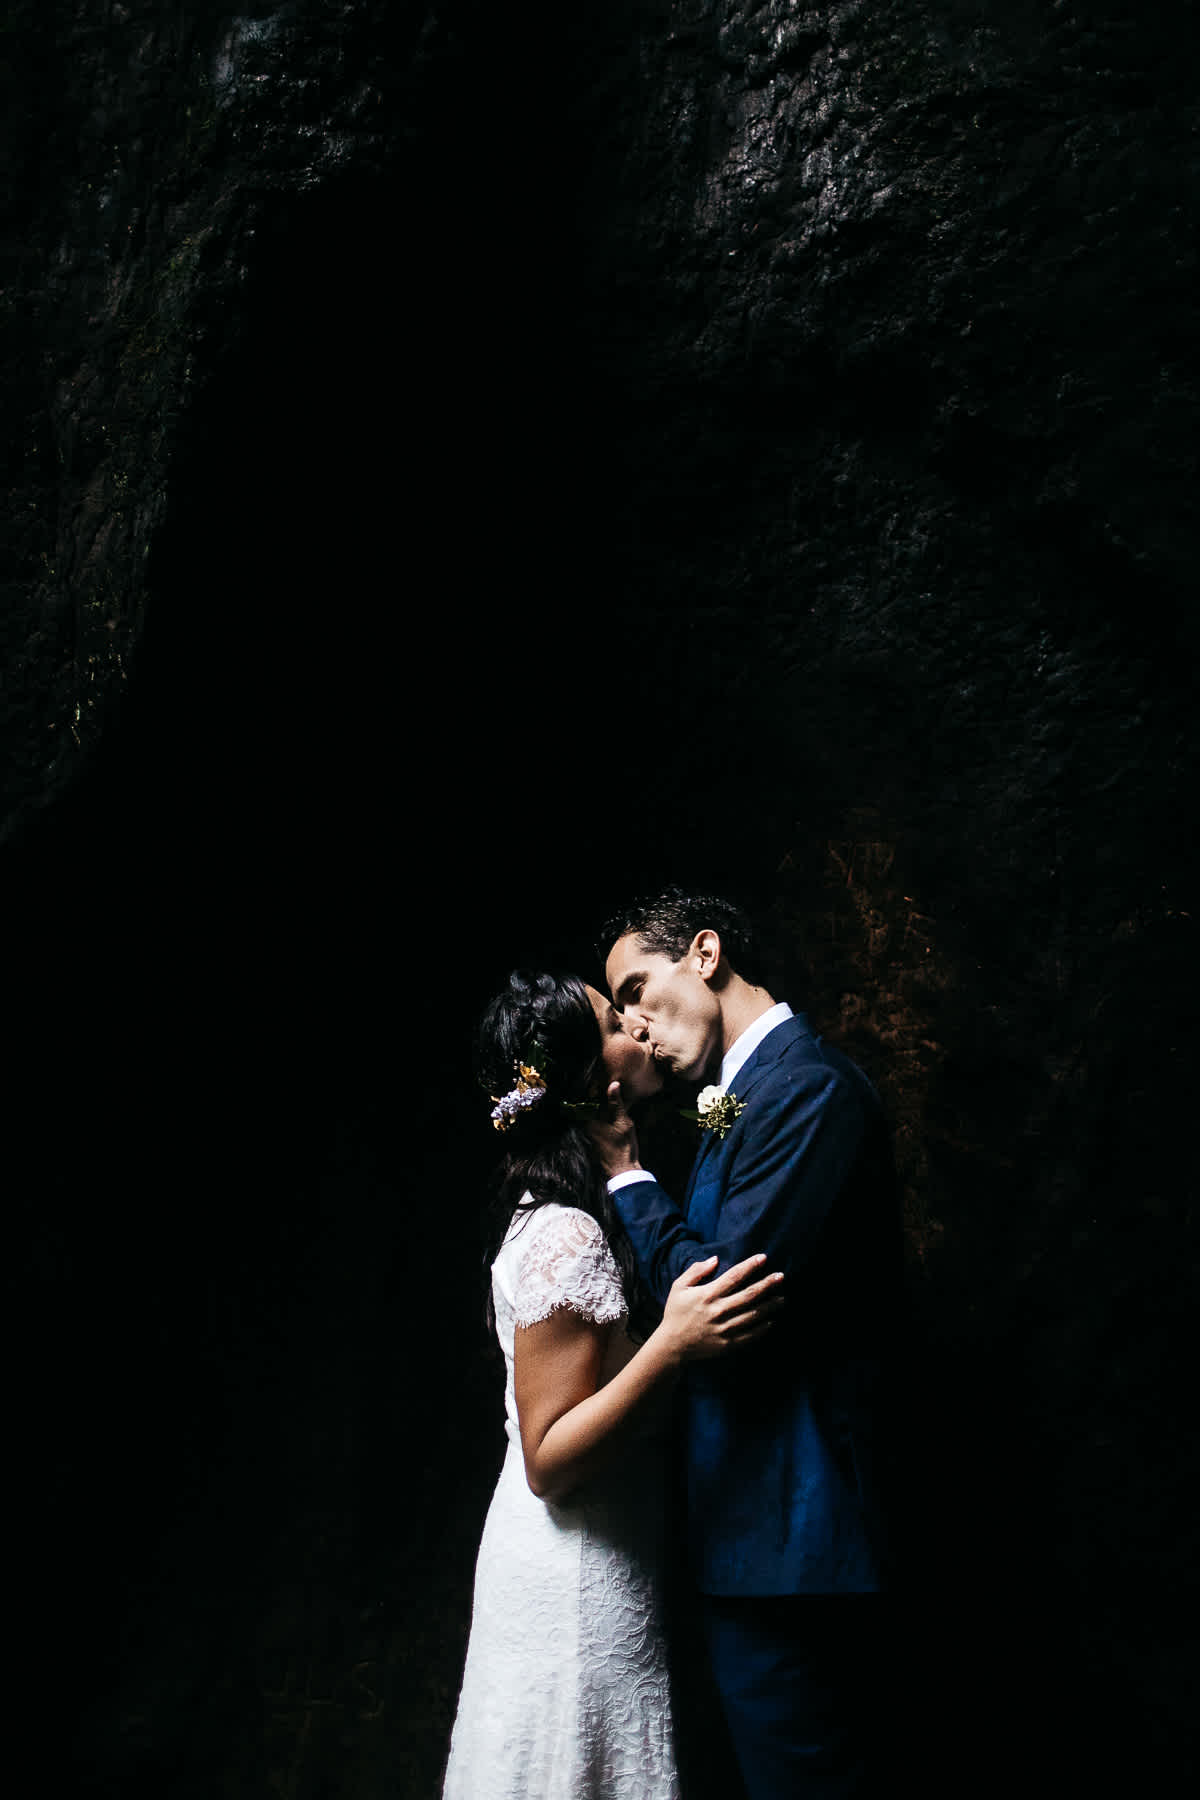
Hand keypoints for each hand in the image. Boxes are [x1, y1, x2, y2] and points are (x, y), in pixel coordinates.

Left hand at [586, 1079, 641, 1177]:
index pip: (587, 1098)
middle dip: (597, 1096)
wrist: (622, 1170)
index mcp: (589, 1120)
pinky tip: (612, 1114)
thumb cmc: (623, 1147)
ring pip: (592, 1114)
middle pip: (588, 1105)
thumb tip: (613, 1084)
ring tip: (611, 1097)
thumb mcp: (623, 1122)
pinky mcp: (594, 1139)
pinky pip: (595, 1122)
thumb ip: (616, 1103)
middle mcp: (585, 1126)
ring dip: (600, 1106)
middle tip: (608, 1086)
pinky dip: (602, 1116)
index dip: (593, 1087)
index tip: (600, 1079)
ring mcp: (589, 1133)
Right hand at [658, 1254, 784, 1363]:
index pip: (734, 1276)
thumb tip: (715, 1258)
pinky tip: (771, 1321)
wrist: (672, 1345)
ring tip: (782, 1298)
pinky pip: (750, 1335)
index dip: (750, 1266)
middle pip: (749, 1295)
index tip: (763, 1258)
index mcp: (708, 1294)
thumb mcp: (679, 1287)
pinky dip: (763, 1328)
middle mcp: (719, 1311)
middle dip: (767, 1284)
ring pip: (753, 1315)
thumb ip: (696, 1271)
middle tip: (781, 1276)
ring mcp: (725, 1328)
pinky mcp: (728, 1344)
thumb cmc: (676, 1313)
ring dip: (770, 1306)